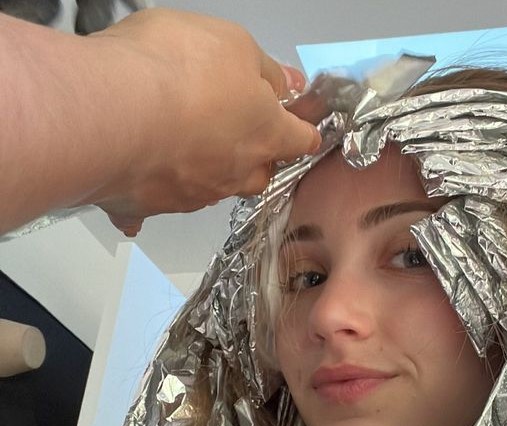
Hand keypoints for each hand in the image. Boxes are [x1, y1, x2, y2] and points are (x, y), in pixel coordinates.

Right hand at [87, 9, 320, 234]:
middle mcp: (236, 173)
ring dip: (202, 170)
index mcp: (265, 134)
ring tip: (177, 141)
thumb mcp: (232, 44)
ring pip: (211, 188)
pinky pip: (156, 203)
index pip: (300, 140)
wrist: (111, 113)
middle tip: (230, 127)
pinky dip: (150, 193)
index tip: (299, 125)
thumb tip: (284, 84)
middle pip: (257, 173)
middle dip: (251, 156)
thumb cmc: (175, 70)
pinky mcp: (152, 206)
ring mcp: (195, 194)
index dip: (301, 130)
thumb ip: (264, 69)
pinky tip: (136, 177)